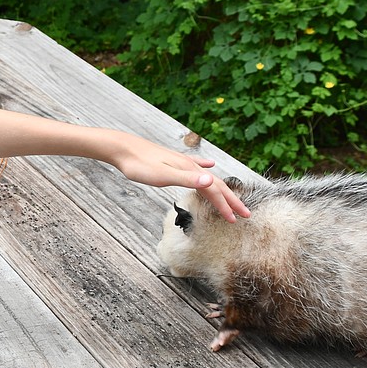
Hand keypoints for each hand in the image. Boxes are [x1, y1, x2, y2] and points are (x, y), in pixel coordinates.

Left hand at [108, 134, 249, 222]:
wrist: (122, 148)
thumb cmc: (138, 164)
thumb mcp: (161, 175)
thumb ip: (186, 178)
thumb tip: (211, 177)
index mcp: (188, 170)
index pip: (213, 189)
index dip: (225, 205)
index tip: (236, 219)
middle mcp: (188, 165)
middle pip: (215, 183)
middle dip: (230, 200)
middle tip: (244, 214)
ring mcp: (181, 162)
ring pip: (207, 176)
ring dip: (220, 189)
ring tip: (230, 198)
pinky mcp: (172, 160)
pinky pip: (195, 166)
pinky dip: (205, 168)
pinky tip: (209, 165)